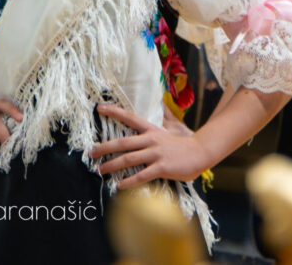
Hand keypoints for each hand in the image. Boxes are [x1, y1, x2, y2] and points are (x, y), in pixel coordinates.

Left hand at [89, 103, 210, 188]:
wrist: (200, 152)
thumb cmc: (182, 143)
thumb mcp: (169, 128)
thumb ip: (160, 121)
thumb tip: (159, 106)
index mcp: (151, 130)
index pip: (130, 117)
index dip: (114, 111)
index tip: (99, 108)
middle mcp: (151, 140)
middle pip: (122, 142)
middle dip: (104, 147)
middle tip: (91, 152)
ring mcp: (156, 154)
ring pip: (128, 159)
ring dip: (112, 165)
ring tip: (100, 170)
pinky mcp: (162, 167)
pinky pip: (141, 175)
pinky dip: (129, 181)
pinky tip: (119, 185)